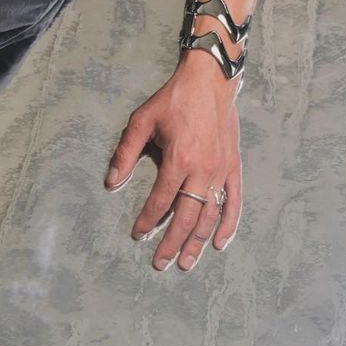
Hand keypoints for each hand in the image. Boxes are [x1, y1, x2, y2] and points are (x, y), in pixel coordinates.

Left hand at [103, 53, 242, 271]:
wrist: (209, 81)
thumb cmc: (172, 100)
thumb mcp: (142, 120)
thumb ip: (125, 153)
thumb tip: (111, 183)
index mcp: (178, 159)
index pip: (160, 201)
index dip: (147, 221)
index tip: (137, 236)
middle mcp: (202, 170)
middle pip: (187, 218)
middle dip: (172, 244)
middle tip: (160, 264)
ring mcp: (221, 171)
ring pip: (210, 216)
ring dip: (198, 242)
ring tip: (186, 263)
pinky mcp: (234, 167)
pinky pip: (234, 203)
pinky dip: (228, 226)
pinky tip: (219, 243)